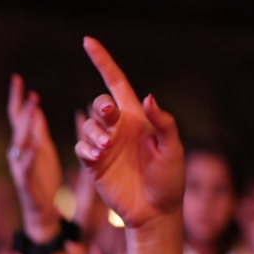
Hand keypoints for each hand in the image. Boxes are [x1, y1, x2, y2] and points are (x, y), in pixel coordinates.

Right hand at [6, 74, 63, 240]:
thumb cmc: (43, 178)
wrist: (41, 208)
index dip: (17, 98)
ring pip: (19, 142)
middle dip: (22, 108)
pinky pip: (26, 166)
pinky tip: (34, 145)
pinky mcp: (25, 180)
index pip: (17, 115)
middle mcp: (17, 152)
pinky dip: (29, 155)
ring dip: (25, 126)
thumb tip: (34, 108)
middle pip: (16, 126)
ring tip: (32, 110)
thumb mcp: (42, 149)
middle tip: (30, 92)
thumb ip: (37, 129)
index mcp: (23, 143)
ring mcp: (19, 165)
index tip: (17, 78)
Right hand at [73, 38, 182, 230]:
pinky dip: (85, 148)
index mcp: (138, 118)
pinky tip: (96, 157)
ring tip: (106, 149)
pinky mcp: (93, 164)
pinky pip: (80, 147)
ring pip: (87, 126)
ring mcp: (104, 146)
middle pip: (98, 103)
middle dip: (101, 107)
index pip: (116, 82)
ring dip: (94, 133)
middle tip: (110, 117)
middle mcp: (118, 128)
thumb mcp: (173, 148)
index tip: (87, 42)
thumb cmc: (169, 179)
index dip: (102, 61)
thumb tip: (149, 97)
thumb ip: (162, 122)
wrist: (154, 210)